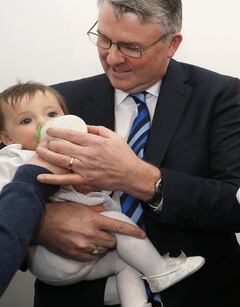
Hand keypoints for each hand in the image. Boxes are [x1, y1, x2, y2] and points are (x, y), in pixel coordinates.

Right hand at [32, 202, 145, 260]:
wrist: (41, 223)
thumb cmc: (62, 212)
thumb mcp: (82, 207)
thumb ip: (98, 211)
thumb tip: (110, 213)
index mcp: (95, 220)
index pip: (119, 227)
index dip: (133, 232)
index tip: (142, 235)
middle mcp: (91, 234)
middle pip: (113, 242)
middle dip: (112, 239)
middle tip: (105, 235)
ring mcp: (83, 246)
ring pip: (103, 250)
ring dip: (102, 246)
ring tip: (94, 240)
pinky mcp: (75, 254)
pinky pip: (91, 257)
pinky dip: (92, 253)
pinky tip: (86, 246)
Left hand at [35, 125, 159, 197]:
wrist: (132, 174)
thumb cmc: (124, 156)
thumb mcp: (114, 137)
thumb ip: (98, 130)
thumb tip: (84, 126)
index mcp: (95, 142)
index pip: (70, 134)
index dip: (57, 131)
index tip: (49, 130)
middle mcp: (88, 154)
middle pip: (62, 146)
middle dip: (49, 142)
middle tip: (44, 141)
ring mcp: (85, 168)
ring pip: (60, 160)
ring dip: (46, 155)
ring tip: (39, 151)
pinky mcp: (85, 180)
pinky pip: (65, 180)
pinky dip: (51, 178)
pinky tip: (40, 176)